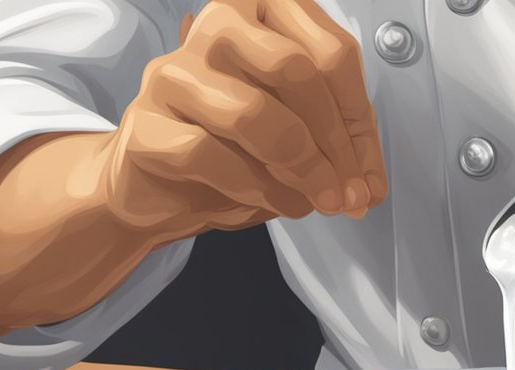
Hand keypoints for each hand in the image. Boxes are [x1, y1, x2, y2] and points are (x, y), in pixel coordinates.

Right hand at [98, 0, 387, 238]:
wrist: (158, 192)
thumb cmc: (232, 154)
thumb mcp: (299, 137)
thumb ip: (335, 145)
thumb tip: (368, 185)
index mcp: (262, 15)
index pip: (330, 52)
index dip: (358, 121)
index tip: (369, 177)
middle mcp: (216, 28)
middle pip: (294, 69)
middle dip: (333, 142)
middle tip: (348, 192)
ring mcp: (174, 73)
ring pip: (253, 111)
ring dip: (300, 169)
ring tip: (318, 201)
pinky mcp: (145, 125)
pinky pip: (209, 154)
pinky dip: (256, 187)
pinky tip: (279, 205)